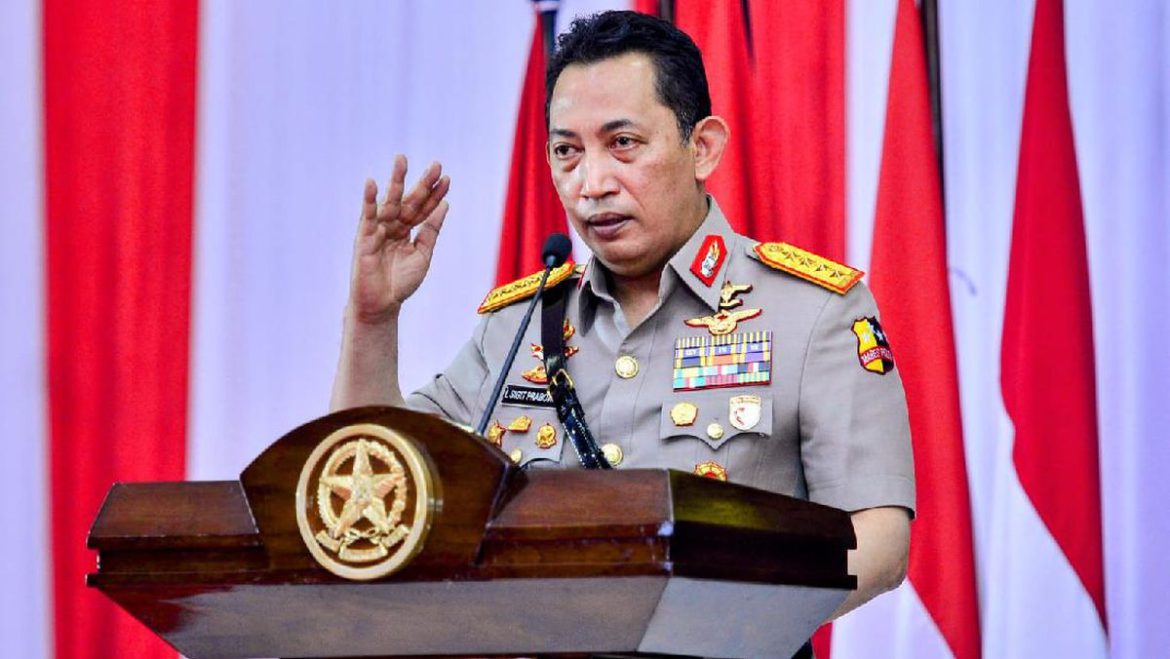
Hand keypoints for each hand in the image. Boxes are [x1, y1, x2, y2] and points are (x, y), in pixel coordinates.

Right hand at [348, 154, 450, 323]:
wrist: (382, 305)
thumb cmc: (400, 283)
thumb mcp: (422, 254)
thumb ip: (431, 230)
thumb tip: (445, 205)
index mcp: (406, 230)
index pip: (423, 208)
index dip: (435, 194)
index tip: (447, 178)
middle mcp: (392, 226)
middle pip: (409, 200)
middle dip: (422, 183)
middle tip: (436, 164)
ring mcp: (378, 230)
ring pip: (389, 202)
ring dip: (396, 181)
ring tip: (402, 160)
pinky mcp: (364, 237)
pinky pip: (367, 216)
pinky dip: (368, 200)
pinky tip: (371, 183)